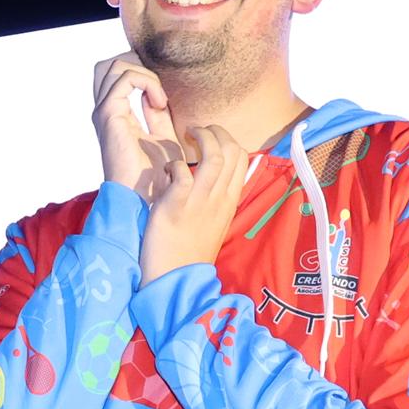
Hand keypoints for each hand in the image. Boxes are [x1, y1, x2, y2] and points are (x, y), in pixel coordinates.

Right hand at [92, 50, 180, 191]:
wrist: (146, 197)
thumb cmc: (156, 175)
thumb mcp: (163, 137)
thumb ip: (157, 115)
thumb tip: (157, 96)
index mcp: (114, 115)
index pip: (117, 76)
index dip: (142, 74)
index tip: (164, 99)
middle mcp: (105, 110)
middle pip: (108, 66)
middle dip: (138, 65)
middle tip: (159, 88)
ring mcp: (104, 111)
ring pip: (114, 66)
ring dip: (145, 74)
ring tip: (160, 97)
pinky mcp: (109, 114)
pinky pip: (125, 79)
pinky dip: (148, 83)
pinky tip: (160, 103)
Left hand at [136, 121, 249, 282]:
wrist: (175, 278)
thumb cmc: (189, 250)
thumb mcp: (214, 221)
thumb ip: (217, 198)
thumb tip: (216, 179)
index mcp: (230, 200)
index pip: (242, 157)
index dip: (228, 139)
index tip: (210, 138)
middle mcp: (220, 198)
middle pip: (232, 149)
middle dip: (215, 130)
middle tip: (196, 131)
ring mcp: (200, 201)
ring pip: (214, 153)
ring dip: (200, 136)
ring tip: (185, 134)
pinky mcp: (177, 205)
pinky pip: (181, 170)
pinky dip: (174, 163)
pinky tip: (167, 170)